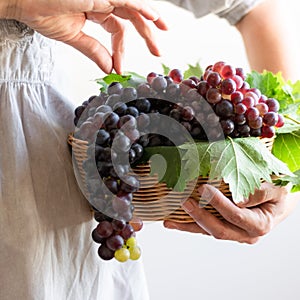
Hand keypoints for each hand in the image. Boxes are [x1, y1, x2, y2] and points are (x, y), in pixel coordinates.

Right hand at [7, 0, 167, 73]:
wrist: (22, 0)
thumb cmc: (40, 11)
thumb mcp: (73, 36)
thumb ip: (93, 51)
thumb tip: (109, 68)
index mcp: (95, 9)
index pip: (117, 29)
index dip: (121, 49)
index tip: (119, 68)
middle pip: (131, 16)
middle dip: (146, 34)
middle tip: (157, 51)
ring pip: (133, 7)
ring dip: (149, 21)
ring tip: (162, 33)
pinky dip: (140, 7)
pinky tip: (153, 17)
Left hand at [164, 182, 298, 243]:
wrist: (279, 205)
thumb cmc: (278, 196)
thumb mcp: (277, 191)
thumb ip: (260, 194)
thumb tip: (238, 199)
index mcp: (259, 225)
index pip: (235, 215)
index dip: (218, 203)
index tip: (204, 188)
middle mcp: (245, 234)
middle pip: (218, 229)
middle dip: (199, 215)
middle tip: (185, 201)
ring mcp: (233, 234)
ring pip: (208, 232)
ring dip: (188, 224)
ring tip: (170, 219)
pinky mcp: (225, 229)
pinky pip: (204, 229)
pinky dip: (188, 225)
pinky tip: (172, 222)